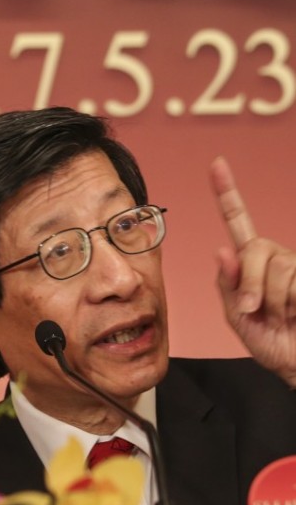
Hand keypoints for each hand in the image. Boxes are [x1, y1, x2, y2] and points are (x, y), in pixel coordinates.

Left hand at [211, 156, 295, 386]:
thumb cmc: (270, 340)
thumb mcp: (237, 316)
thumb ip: (229, 285)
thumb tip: (222, 251)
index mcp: (250, 262)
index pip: (238, 221)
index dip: (227, 192)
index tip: (217, 163)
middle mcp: (276, 256)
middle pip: (254, 249)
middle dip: (251, 284)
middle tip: (256, 311)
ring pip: (277, 269)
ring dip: (273, 301)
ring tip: (281, 316)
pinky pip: (295, 285)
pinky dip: (291, 306)